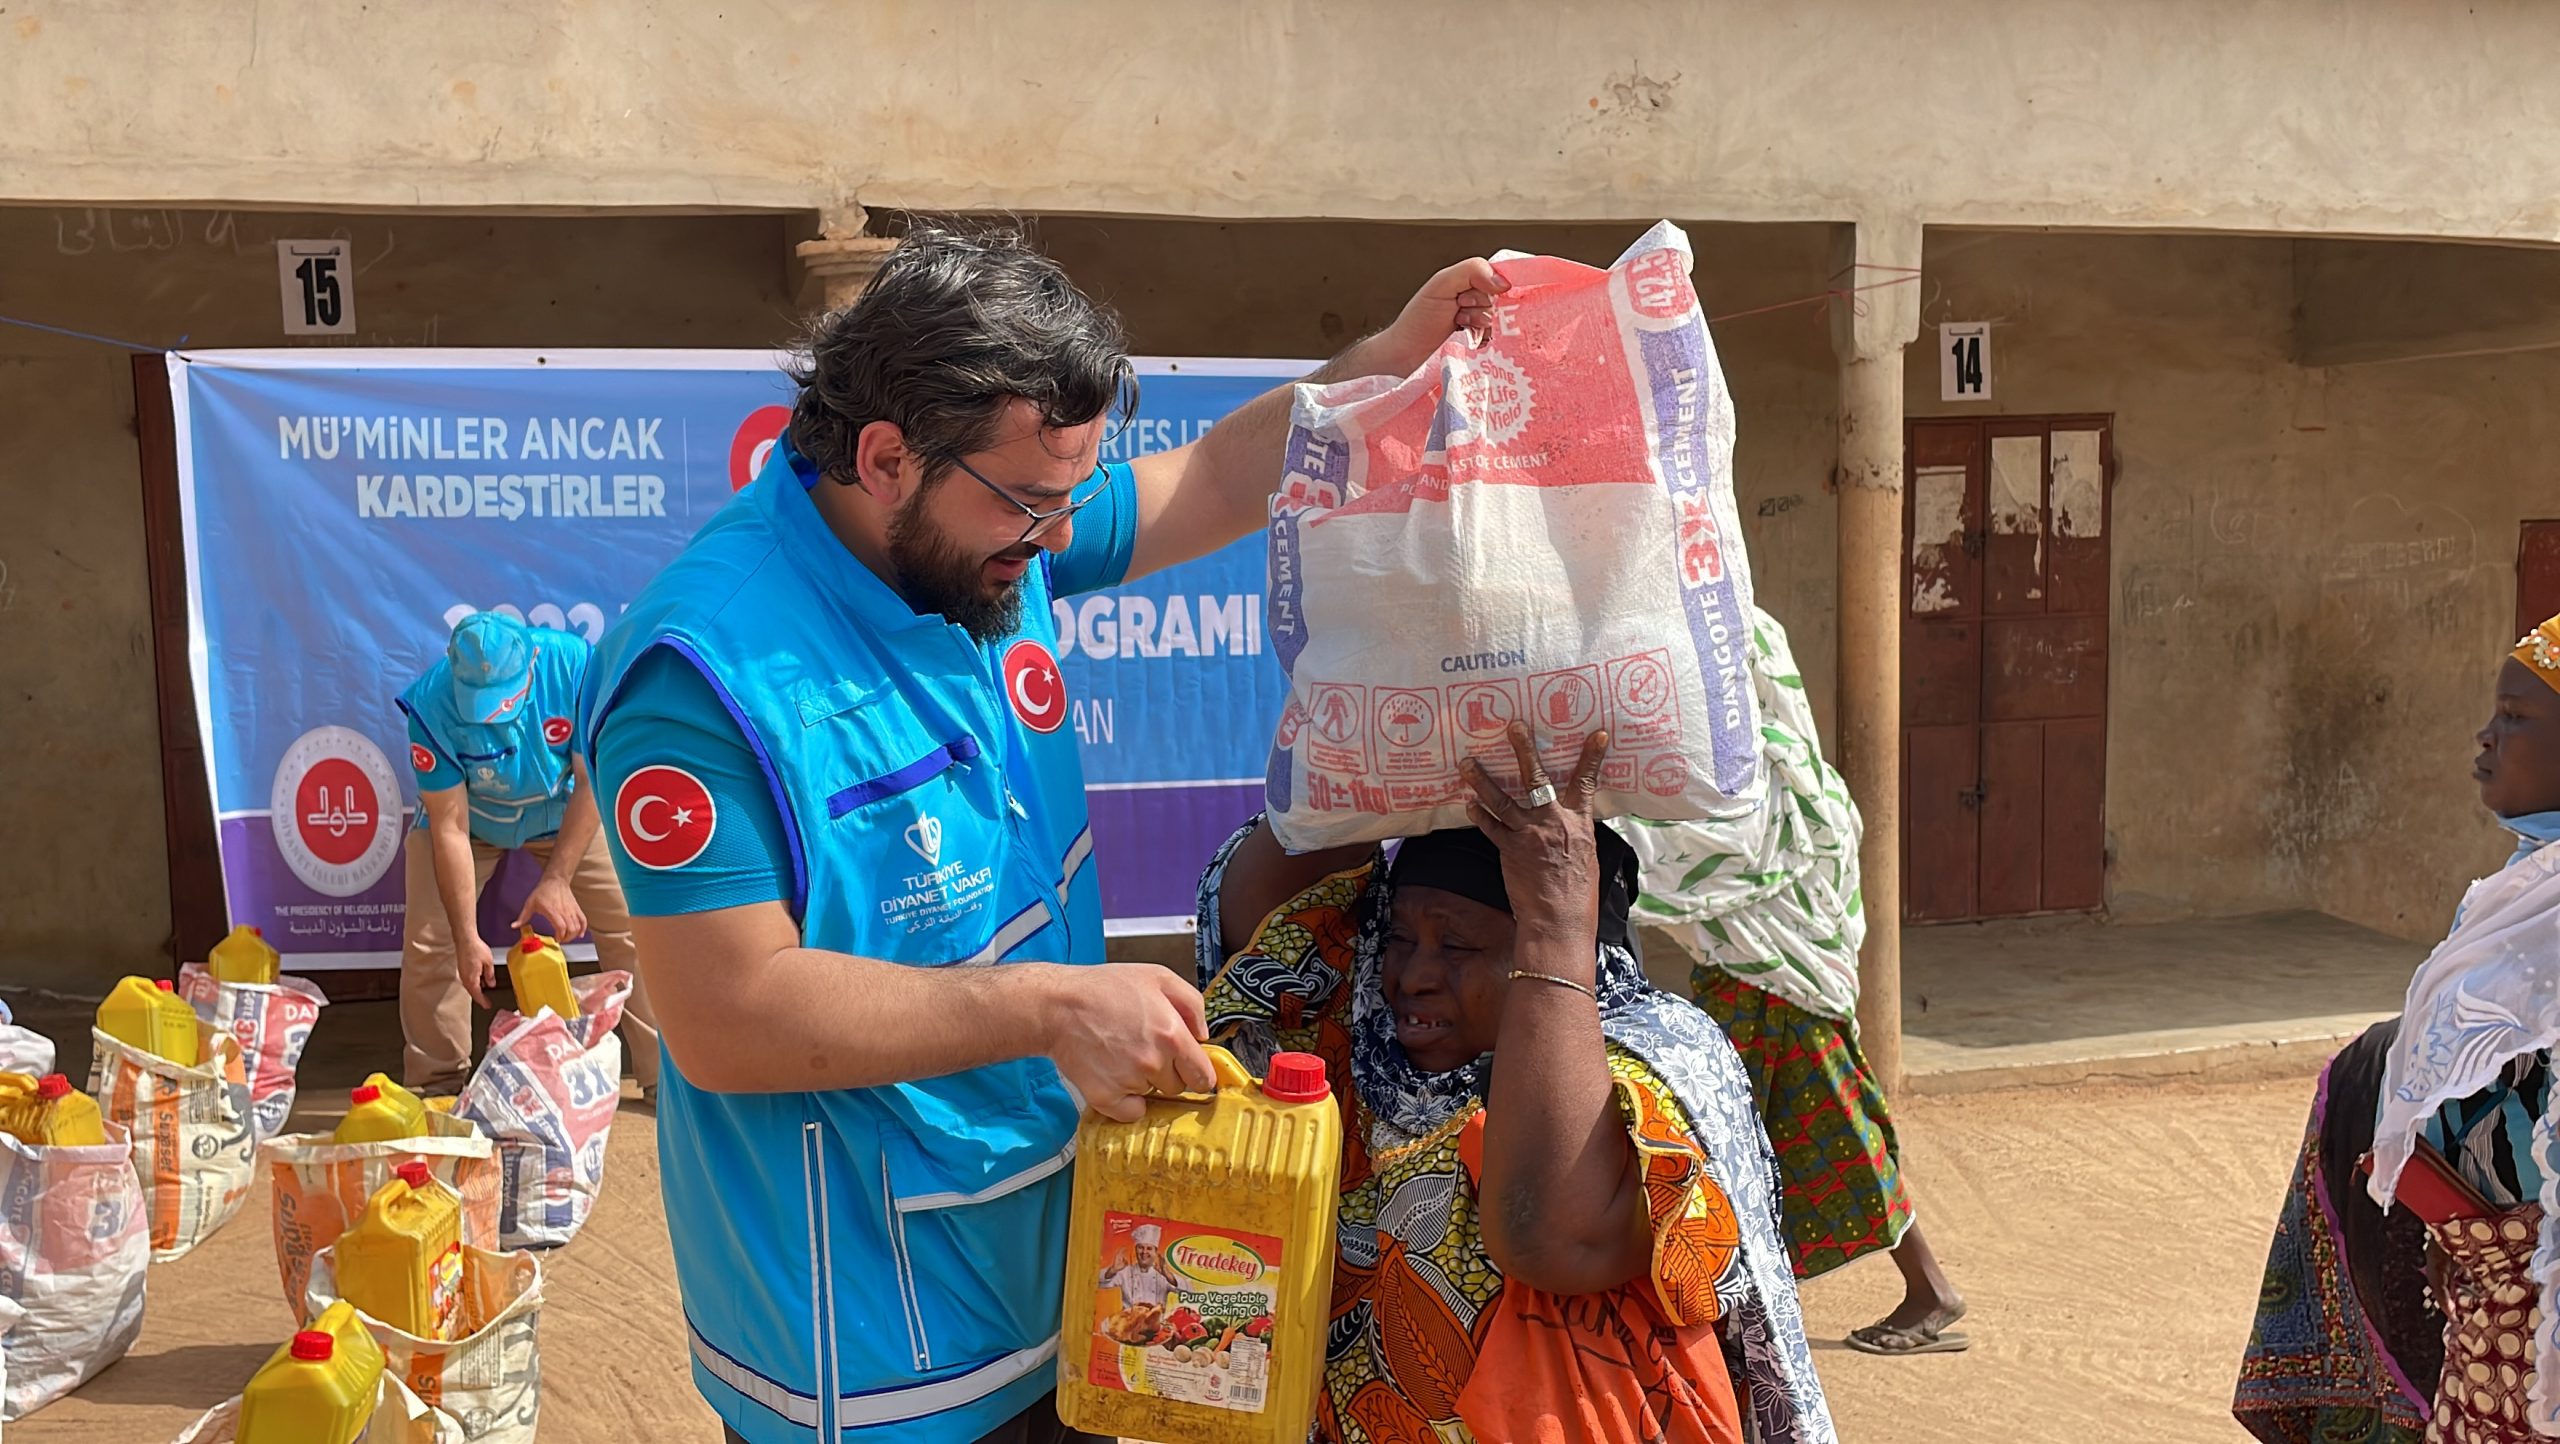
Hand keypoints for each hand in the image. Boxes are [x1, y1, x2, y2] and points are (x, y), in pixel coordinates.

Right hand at [458, 936, 498, 1008]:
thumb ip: (490, 975)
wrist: (465, 939)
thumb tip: (491, 983)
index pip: (477, 994)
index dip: (483, 1001)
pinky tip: (481, 980)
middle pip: (472, 992)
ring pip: (470, 986)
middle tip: (487, 1002)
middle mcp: (465, 978)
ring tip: (486, 992)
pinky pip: (469, 979)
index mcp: (471, 979)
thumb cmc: (475, 949)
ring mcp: (462, 973)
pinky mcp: (462, 969)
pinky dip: (475, 982)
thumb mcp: (488, 963)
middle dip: (480, 997)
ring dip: (477, 989)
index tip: (488, 1006)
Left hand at [513, 875, 587, 941]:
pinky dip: (583, 928)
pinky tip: (580, 934)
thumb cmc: (543, 891)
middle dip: (567, 938)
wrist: (555, 880)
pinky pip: (583, 920)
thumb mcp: (530, 903)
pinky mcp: (576, 908)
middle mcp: (564, 911)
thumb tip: (514, 926)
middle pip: (571, 929)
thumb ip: (523, 917)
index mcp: (553, 911)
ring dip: (574, 935)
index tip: (556, 939)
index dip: (560, 936)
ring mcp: (571, 910)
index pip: (561, 927)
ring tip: (567, 938)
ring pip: (577, 926)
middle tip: (560, 940)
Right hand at [1040, 963, 1216, 1123]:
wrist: (1059, 1006)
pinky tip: (1117, 1079)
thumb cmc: (1104, 988)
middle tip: (1147, 1050)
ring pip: (1153, 1095)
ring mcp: (1129, 1082)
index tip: (1195, 1073)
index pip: (1202, 1074)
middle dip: (1170, 1072)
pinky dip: (1127, 1102)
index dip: (1200, 1074)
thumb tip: (1203, 1034)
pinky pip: (1131, 1112)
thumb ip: (1192, 1003)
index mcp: (1171, 1033)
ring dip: (1145, 1082)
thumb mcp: (1157, 977)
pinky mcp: (1106, 1096)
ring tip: (1124, 1055)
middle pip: (1179, 1086)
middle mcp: (1153, 1062)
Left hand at [1349, 258, 1509, 379]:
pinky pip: (1498, 339)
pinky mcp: (1482, 345)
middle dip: (1479, 304)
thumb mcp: (1441, 284)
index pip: (1500, 276)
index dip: (1493, 285)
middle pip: (1501, 298)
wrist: (1406, 355)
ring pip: (1499, 318)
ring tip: (1458, 324)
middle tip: (1458, 310)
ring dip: (1479, 322)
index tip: (1473, 294)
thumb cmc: (1418, 319)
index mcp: (1469, 281)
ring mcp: (1481, 323)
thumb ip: (1472, 271)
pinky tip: (1467, 338)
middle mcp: (1478, 300)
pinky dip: (1483, 338)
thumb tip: (1504, 282)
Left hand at [1460, 721, 1610, 946]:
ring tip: (1467, 762)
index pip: (1586, 783)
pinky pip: (1490, 827)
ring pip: (1502, 799)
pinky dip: (1478, 815)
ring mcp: (1529, 834)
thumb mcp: (1587, 858)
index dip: (1591, 757)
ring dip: (1482, 780)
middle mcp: (1553, 822)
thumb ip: (1577, 835)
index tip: (1596, 734)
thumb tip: (1572, 824)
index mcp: (1578, 824)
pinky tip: (1467, 804)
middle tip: (1514, 726)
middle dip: (1525, 750)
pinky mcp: (1510, 850)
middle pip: (1537, 778)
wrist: (1559, 921)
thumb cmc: (1578, 896)